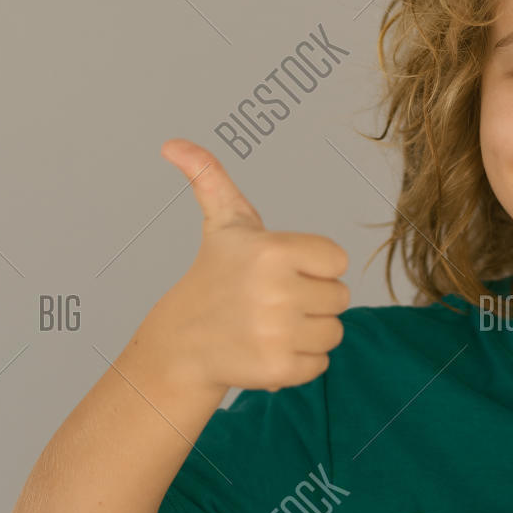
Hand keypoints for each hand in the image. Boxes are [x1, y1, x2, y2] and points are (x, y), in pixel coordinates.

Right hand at [131, 139, 349, 393]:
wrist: (182, 343)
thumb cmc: (215, 276)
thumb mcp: (223, 224)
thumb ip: (210, 177)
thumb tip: (172, 143)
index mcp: (273, 251)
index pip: (338, 260)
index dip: (314, 266)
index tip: (281, 269)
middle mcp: (276, 292)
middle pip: (340, 298)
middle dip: (312, 299)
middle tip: (272, 300)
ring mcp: (277, 333)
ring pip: (333, 332)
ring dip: (308, 331)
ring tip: (269, 324)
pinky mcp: (278, 369)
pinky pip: (321, 364)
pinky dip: (300, 361)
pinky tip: (267, 349)